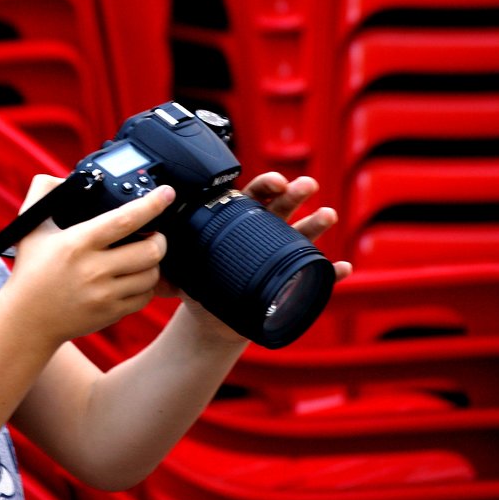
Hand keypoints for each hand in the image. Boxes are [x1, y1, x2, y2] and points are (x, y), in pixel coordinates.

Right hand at [10, 175, 174, 343]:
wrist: (27, 319)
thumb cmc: (30, 270)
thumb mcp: (29, 226)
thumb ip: (43, 193)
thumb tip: (63, 178)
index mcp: (77, 243)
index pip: (124, 220)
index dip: (151, 204)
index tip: (167, 193)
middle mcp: (93, 269)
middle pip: (150, 250)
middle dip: (160, 238)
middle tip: (153, 233)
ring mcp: (104, 294)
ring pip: (152, 274)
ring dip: (153, 262)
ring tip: (142, 255)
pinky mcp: (111, 313)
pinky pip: (145, 297)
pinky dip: (145, 285)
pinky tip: (133, 277)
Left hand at [164, 172, 351, 343]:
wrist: (213, 318)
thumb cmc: (199, 286)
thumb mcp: (184, 270)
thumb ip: (172, 259)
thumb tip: (156, 251)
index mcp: (239, 222)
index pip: (254, 196)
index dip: (266, 185)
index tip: (276, 181)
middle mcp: (264, 233)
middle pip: (282, 207)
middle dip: (295, 193)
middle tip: (305, 185)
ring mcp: (281, 256)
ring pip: (303, 235)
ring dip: (316, 223)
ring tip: (327, 214)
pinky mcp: (292, 281)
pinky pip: (316, 276)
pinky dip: (331, 273)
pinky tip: (342, 268)